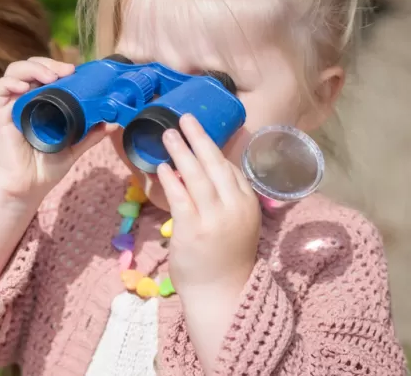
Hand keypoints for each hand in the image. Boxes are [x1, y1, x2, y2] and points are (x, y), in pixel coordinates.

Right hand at [0, 57, 118, 198]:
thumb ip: (90, 134)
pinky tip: (21, 86)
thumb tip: (112, 122)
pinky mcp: (0, 116)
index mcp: (40, 103)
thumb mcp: (73, 148)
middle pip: (30, 67)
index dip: (58, 66)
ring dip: (32, 68)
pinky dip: (8, 83)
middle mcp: (25, 100)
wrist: (25, 189)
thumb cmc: (43, 169)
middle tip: (66, 71)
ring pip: (14, 72)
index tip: (76, 72)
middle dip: (48, 62)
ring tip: (49, 76)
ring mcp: (11, 107)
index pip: (45, 73)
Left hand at [156, 115, 260, 288]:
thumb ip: (225, 198)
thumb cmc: (226, 257)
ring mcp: (213, 218)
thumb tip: (200, 171)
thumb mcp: (237, 223)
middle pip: (215, 164)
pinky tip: (162, 166)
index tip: (200, 132)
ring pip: (196, 176)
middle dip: (199, 137)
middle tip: (185, 117)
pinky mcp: (192, 230)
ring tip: (168, 133)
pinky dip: (170, 179)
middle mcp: (234, 207)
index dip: (214, 148)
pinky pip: (180, 197)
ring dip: (181, 151)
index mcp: (248, 204)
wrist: (221, 292)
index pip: (231, 169)